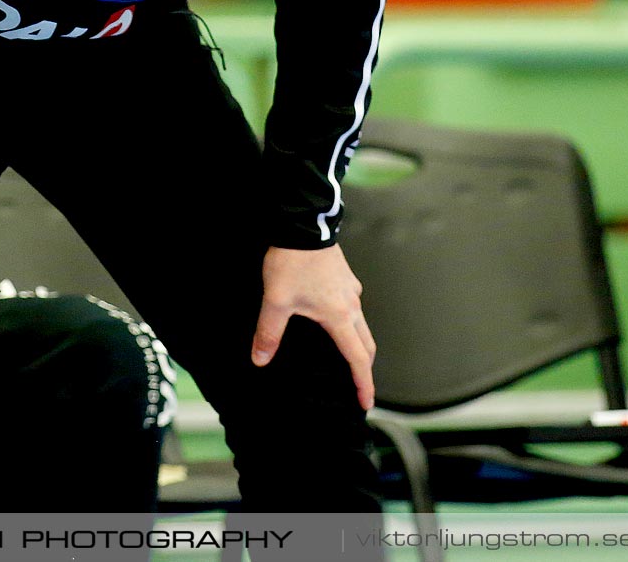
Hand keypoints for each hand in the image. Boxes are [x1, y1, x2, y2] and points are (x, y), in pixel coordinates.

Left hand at [253, 245, 375, 410]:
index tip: (365, 402)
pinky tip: (334, 321)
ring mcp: (350, 289)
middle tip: (359, 387)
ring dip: (359, 345)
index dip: (363, 383)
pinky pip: (353, 306)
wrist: (303, 224)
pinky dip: (350, 323)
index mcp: (338, 316)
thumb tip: (260, 360)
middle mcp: (351, 304)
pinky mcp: (344, 277)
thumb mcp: (276, 300)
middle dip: (365, 368)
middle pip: (366, 344)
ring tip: (347, 358)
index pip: (356, 358)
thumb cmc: (292, 262)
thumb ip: (268, 333)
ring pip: (362, 325)